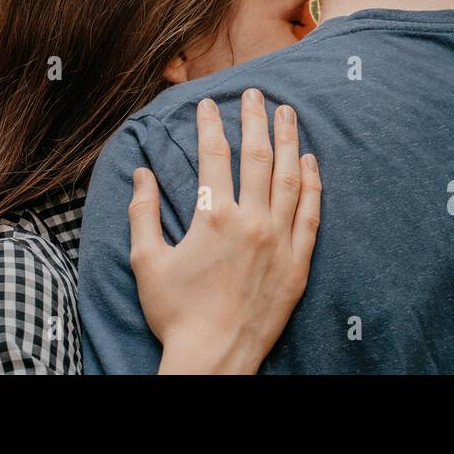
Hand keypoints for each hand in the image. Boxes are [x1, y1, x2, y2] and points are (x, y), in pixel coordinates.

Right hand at [127, 88, 321, 373]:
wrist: (214, 360)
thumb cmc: (175, 314)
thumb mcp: (147, 262)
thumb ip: (143, 213)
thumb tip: (141, 174)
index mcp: (214, 217)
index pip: (214, 156)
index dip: (210, 125)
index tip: (208, 103)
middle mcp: (252, 222)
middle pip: (257, 157)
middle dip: (255, 119)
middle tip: (255, 93)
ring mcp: (280, 241)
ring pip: (289, 178)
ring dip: (288, 141)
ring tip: (287, 113)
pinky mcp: (298, 263)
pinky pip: (311, 214)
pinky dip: (312, 184)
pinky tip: (310, 160)